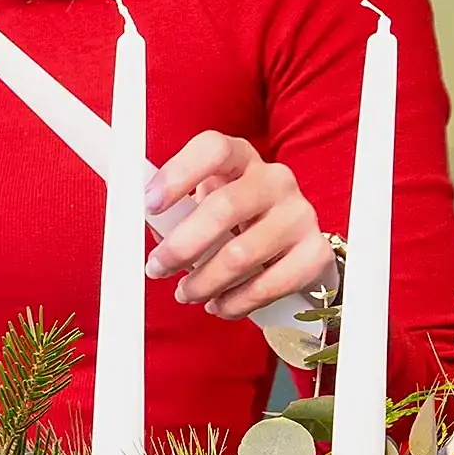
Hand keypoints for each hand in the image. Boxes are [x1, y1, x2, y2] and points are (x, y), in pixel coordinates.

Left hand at [143, 132, 336, 319]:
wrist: (294, 250)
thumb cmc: (238, 226)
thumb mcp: (206, 208)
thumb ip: (175, 214)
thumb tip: (138, 229)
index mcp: (241, 159)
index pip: (214, 149)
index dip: (178, 173)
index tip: (149, 205)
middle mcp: (275, 180)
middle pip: (224, 207)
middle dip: (182, 246)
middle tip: (157, 268)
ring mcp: (299, 215)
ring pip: (241, 255)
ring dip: (203, 281)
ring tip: (187, 293)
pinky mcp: (314, 253)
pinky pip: (268, 285)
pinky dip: (235, 302)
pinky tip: (219, 305)